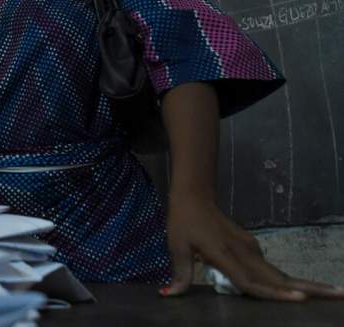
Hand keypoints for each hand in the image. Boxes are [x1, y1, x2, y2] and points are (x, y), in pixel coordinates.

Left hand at [165, 194, 343, 299]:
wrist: (194, 196)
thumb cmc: (183, 221)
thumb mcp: (176, 246)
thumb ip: (179, 274)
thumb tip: (168, 295)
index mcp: (225, 254)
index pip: (251, 281)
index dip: (274, 293)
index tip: (300, 299)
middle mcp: (244, 252)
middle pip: (278, 278)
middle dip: (309, 288)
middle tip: (339, 296)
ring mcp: (251, 249)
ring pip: (279, 273)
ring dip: (305, 284)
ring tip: (332, 293)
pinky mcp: (252, 248)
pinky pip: (270, 270)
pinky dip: (287, 282)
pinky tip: (303, 291)